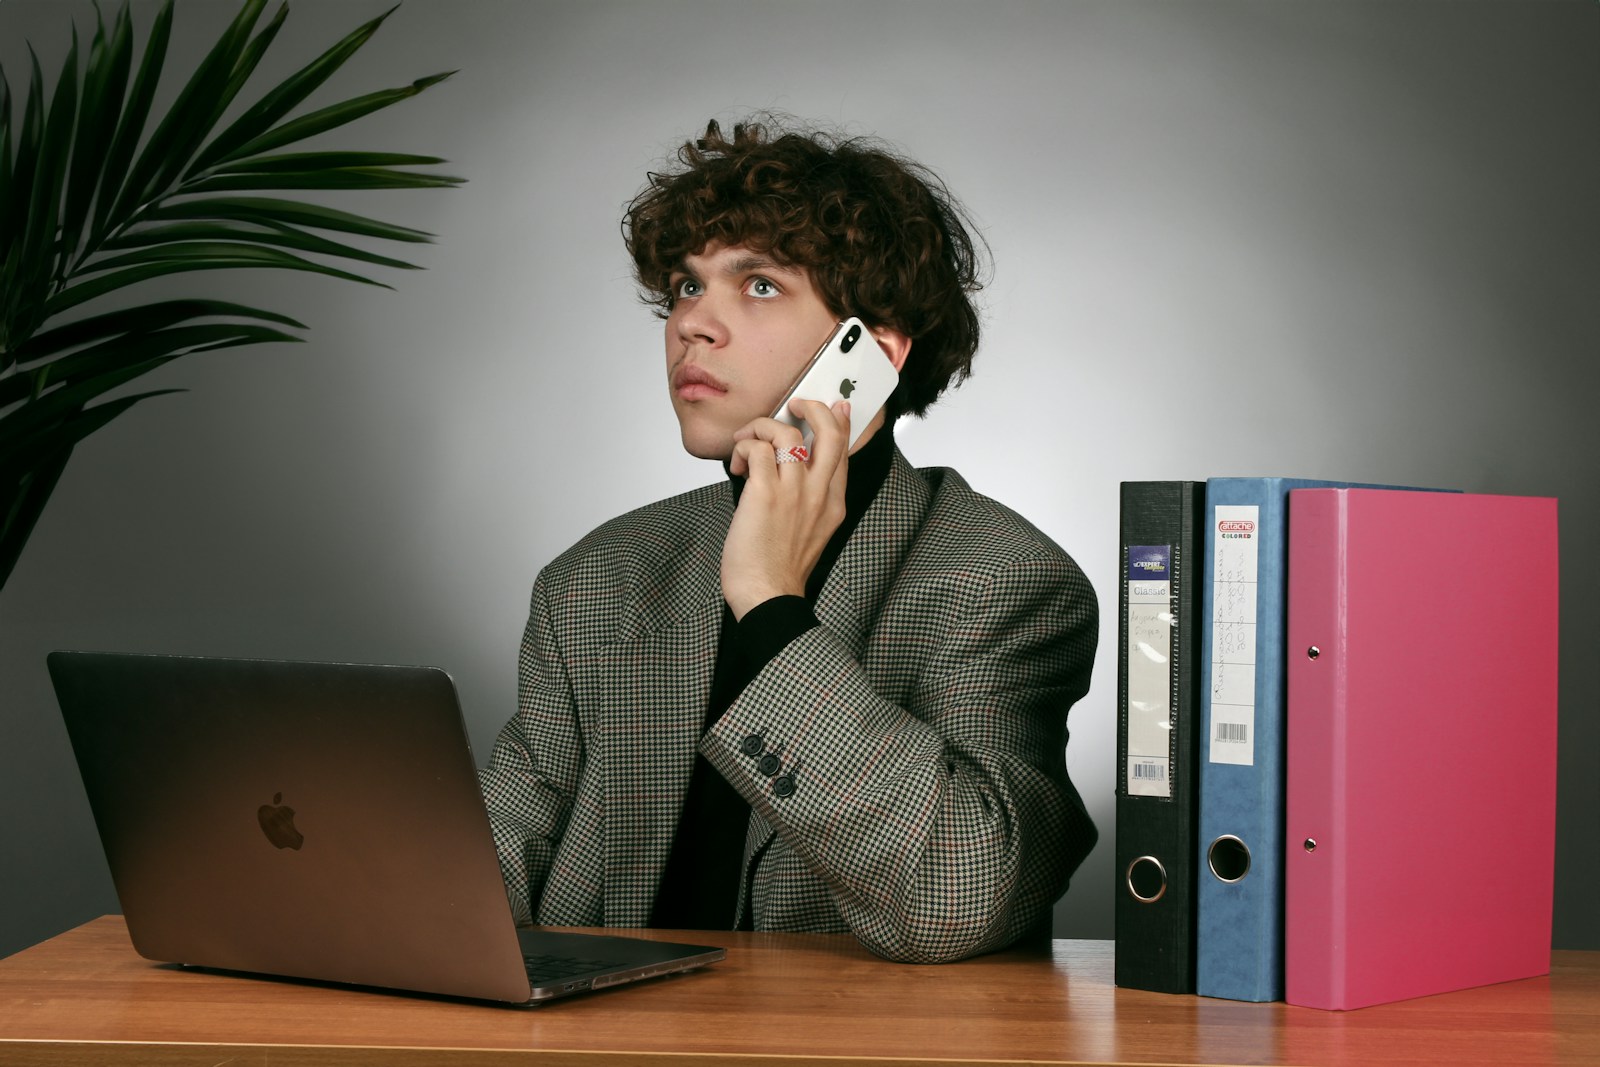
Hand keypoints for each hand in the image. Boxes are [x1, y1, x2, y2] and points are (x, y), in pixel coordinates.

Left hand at [721, 397, 850, 620]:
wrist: (769, 595)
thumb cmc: (780, 569)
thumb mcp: (812, 532)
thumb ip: (811, 502)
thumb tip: (791, 474)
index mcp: (833, 502)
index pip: (843, 450)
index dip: (839, 422)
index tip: (834, 406)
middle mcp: (819, 493)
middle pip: (830, 431)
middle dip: (813, 406)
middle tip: (793, 405)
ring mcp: (794, 492)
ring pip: (787, 432)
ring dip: (762, 427)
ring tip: (747, 441)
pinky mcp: (765, 494)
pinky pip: (757, 449)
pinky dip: (744, 447)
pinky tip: (737, 464)